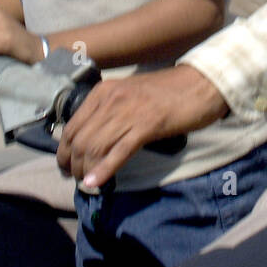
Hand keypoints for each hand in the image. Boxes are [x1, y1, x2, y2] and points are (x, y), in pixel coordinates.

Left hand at [57, 65, 228, 189]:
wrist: (202, 83)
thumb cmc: (169, 92)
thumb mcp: (131, 96)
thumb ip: (110, 112)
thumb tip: (92, 138)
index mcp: (104, 91)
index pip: (72, 126)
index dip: (64, 150)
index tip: (67, 166)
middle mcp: (111, 99)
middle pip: (79, 139)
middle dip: (72, 164)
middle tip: (75, 178)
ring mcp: (129, 112)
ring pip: (95, 147)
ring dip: (86, 170)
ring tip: (86, 183)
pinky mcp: (147, 125)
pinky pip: (118, 152)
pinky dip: (104, 170)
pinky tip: (96, 183)